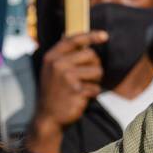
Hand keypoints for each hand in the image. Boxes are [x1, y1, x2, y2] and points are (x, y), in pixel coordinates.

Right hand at [26, 30, 107, 152]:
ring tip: (84, 87)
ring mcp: (67, 77)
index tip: (105, 36)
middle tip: (89, 77)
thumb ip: (66, 55)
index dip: (91, 36)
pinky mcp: (76, 91)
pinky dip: (92, 93)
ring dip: (96, 80)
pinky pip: (96, 88)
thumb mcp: (52, 70)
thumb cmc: (54, 91)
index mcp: (52, 57)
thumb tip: (87, 41)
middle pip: (91, 55)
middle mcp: (58, 64)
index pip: (74, 40)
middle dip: (95, 65)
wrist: (48, 117)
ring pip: (97, 71)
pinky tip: (81, 97)